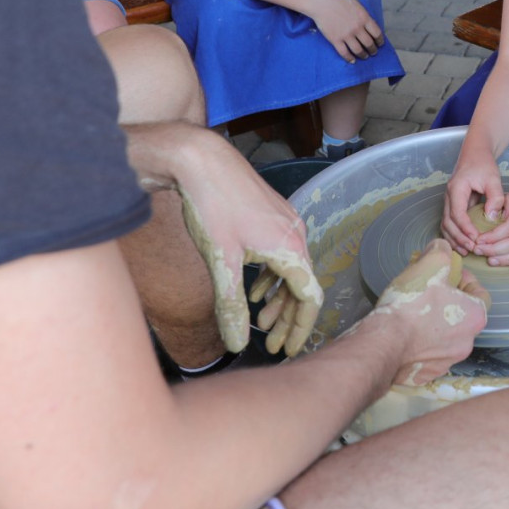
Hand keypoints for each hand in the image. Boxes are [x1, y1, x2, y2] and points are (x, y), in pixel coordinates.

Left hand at [169, 141, 321, 357]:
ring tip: (261, 322)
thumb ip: (230, 306)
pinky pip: (280, 255)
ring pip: (290, 270)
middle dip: (288, 319)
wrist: (199, 158)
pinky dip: (270, 278)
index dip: (302, 328)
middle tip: (273, 346)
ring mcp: (284, 222)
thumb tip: (237, 344)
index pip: (309, 298)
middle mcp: (295, 234)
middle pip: (302, 286)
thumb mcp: (221, 261)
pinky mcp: (270, 215)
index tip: (290, 351)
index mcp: (290, 248)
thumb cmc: (212, 205)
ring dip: (278, 299)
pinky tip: (252, 290)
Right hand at [305, 0, 381, 62]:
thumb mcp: (357, 5)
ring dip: (363, 55)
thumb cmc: (339, 0)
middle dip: (373, 50)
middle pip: (369, 44)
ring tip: (364, 56)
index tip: (380, 44)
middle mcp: (357, 28)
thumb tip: (369, 25)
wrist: (322, 2)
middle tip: (373, 52)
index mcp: (364, 18)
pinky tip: (352, 60)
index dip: (380, 41)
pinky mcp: (335, 40)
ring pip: (358, 50)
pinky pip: (344, 53)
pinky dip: (349, 58)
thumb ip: (364, 16)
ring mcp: (346, 35)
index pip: (377, 33)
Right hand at [367, 239, 490, 385]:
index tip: (449, 274)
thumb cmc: (412, 303)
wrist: (385, 344)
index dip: (465, 280)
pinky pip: (428, 354)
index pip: (480, 294)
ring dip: (434, 322)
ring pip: (445, 336)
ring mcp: (447, 361)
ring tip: (413, 310)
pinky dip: (420, 342)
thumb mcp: (431, 263)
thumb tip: (442, 247)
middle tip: (428, 290)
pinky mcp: (427, 374)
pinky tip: (404, 332)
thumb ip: (441, 250)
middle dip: (447, 300)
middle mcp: (467, 342)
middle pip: (462, 315)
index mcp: (475, 317)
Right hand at [442, 148, 505, 253]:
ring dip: (454, 239)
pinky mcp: (453, 206)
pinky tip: (464, 245)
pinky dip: (455, 235)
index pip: (457, 213)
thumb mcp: (493, 178)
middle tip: (473, 249)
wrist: (475, 154)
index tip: (476, 239)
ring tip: (467, 251)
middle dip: (459, 238)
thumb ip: (495, 197)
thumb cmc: (483, 165)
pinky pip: (450, 223)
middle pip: (448, 222)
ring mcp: (449, 202)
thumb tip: (491, 218)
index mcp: (456, 189)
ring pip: (446, 225)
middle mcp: (448, 196)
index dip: (465, 229)